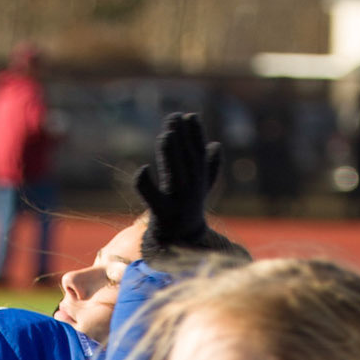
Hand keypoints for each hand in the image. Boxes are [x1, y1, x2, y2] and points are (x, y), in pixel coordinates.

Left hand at [133, 113, 244, 266]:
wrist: (181, 244)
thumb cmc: (189, 212)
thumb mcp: (202, 189)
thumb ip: (209, 168)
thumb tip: (216, 145)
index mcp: (199, 182)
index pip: (198, 154)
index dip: (195, 134)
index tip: (190, 115)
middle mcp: (191, 191)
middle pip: (187, 161)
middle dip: (182, 138)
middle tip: (174, 117)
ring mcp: (178, 204)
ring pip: (175, 175)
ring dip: (171, 155)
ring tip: (166, 134)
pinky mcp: (161, 215)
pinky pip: (153, 199)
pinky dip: (146, 184)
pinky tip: (142, 169)